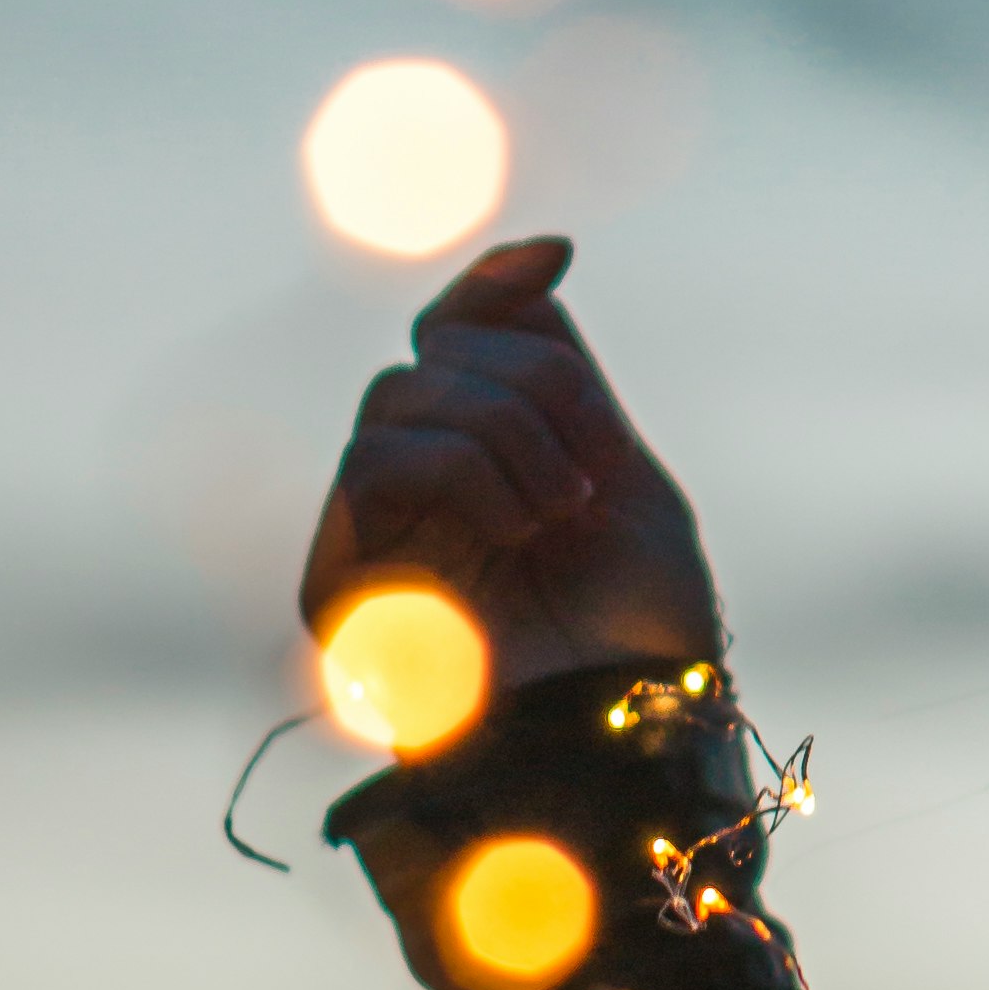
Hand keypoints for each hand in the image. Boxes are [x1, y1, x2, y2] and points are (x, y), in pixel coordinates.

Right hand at [300, 235, 725, 700]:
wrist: (640, 734)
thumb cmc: (646, 633)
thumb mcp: (623, 473)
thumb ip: (564, 373)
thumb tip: (535, 256)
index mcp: (490, 464)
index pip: (454, 334)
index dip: (492, 284)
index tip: (559, 255)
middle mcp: (422, 495)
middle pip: (435, 353)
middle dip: (530, 381)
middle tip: (588, 472)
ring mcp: (377, 537)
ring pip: (398, 393)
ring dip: (503, 429)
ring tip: (559, 511)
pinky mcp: (341, 584)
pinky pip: (375, 459)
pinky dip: (460, 469)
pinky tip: (515, 530)